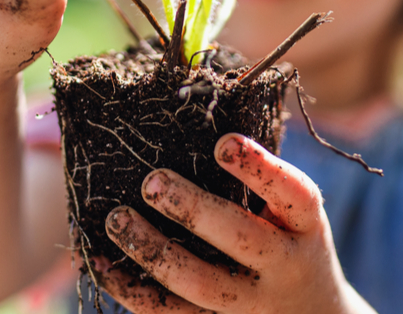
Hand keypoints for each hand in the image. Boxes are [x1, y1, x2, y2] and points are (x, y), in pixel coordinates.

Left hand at [98, 133, 374, 313]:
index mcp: (305, 226)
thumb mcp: (291, 211)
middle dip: (194, 211)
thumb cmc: (288, 241)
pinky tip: (97, 260)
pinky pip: (167, 311)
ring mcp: (249, 304)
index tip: (222, 142)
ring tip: (117, 218)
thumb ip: (256, 174)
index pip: (293, 194)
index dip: (260, 168)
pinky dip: (128, 288)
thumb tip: (189, 108)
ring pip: (200, 284)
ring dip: (152, 251)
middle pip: (242, 240)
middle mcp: (283, 266)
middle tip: (152, 182)